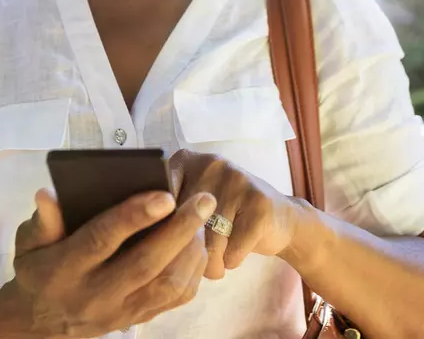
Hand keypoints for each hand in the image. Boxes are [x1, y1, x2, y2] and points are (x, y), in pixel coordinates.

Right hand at [0, 187, 216, 337]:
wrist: (39, 322)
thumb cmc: (38, 268)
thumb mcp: (28, 242)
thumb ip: (42, 220)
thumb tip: (48, 194)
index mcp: (66, 268)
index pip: (102, 240)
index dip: (134, 217)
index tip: (164, 195)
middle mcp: (96, 294)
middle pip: (145, 263)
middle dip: (179, 229)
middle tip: (204, 198)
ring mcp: (120, 311)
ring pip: (166, 285)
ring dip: (191, 249)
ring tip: (202, 216)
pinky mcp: (136, 320)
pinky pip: (174, 300)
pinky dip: (193, 271)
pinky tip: (198, 243)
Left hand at [170, 149, 297, 279]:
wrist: (279, 218)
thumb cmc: (225, 216)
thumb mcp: (193, 204)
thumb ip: (168, 211)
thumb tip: (144, 235)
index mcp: (187, 160)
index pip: (158, 197)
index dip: (160, 227)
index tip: (166, 241)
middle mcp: (211, 164)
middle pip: (183, 223)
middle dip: (188, 253)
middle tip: (196, 260)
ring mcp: (237, 180)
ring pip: (208, 241)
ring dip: (210, 263)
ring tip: (216, 260)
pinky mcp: (259, 203)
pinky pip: (232, 251)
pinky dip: (232, 261)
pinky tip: (236, 253)